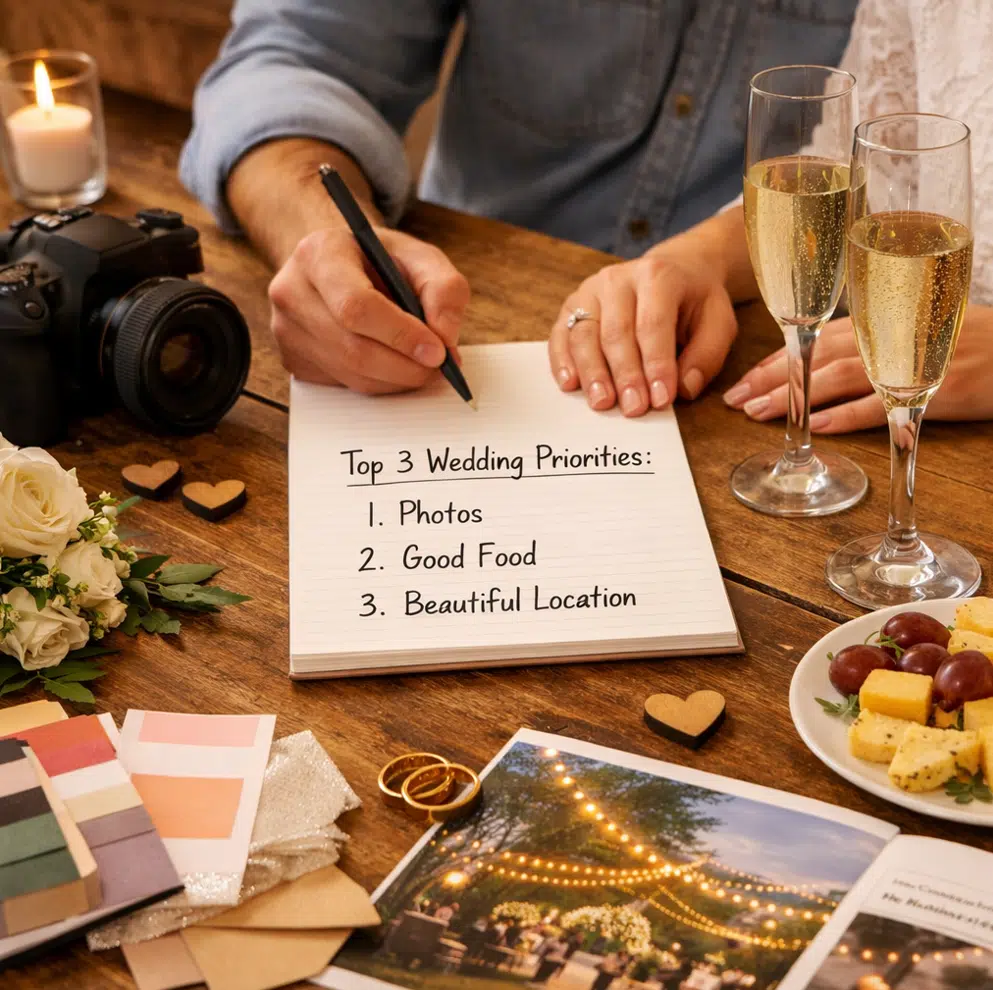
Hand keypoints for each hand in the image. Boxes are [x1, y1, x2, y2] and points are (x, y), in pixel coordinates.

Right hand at [268, 225, 469, 392]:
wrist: (338, 266)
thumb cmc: (380, 260)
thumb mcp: (420, 257)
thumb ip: (444, 290)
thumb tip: (445, 340)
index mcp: (319, 254)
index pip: (356, 306)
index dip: (401, 335)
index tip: (438, 352)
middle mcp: (292, 292)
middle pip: (354, 348)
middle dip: (406, 366)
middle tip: (439, 367)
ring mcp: (286, 331)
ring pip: (352, 374)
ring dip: (397, 378)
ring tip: (421, 364)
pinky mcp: (294, 361)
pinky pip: (344, 386)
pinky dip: (379, 383)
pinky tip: (391, 362)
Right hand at [547, 249, 737, 415]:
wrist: (672, 272)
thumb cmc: (694, 303)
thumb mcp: (718, 323)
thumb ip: (706, 356)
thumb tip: (684, 389)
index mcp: (658, 276)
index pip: (653, 324)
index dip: (656, 364)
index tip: (661, 399)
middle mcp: (618, 278)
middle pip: (616, 332)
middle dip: (625, 375)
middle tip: (633, 408)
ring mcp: (590, 291)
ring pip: (584, 335)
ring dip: (592, 373)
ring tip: (602, 402)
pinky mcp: (572, 306)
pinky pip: (561, 336)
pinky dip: (562, 362)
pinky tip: (570, 384)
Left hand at [722, 306, 992, 430]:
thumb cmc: (979, 338)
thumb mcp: (925, 325)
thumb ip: (883, 335)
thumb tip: (840, 356)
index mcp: (889, 318)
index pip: (818, 334)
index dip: (779, 356)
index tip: (746, 376)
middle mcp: (894, 334)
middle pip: (816, 355)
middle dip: (770, 377)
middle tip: (732, 398)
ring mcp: (914, 361)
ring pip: (838, 378)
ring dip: (792, 397)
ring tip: (755, 414)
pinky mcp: (936, 390)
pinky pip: (883, 404)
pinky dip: (847, 416)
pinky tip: (815, 426)